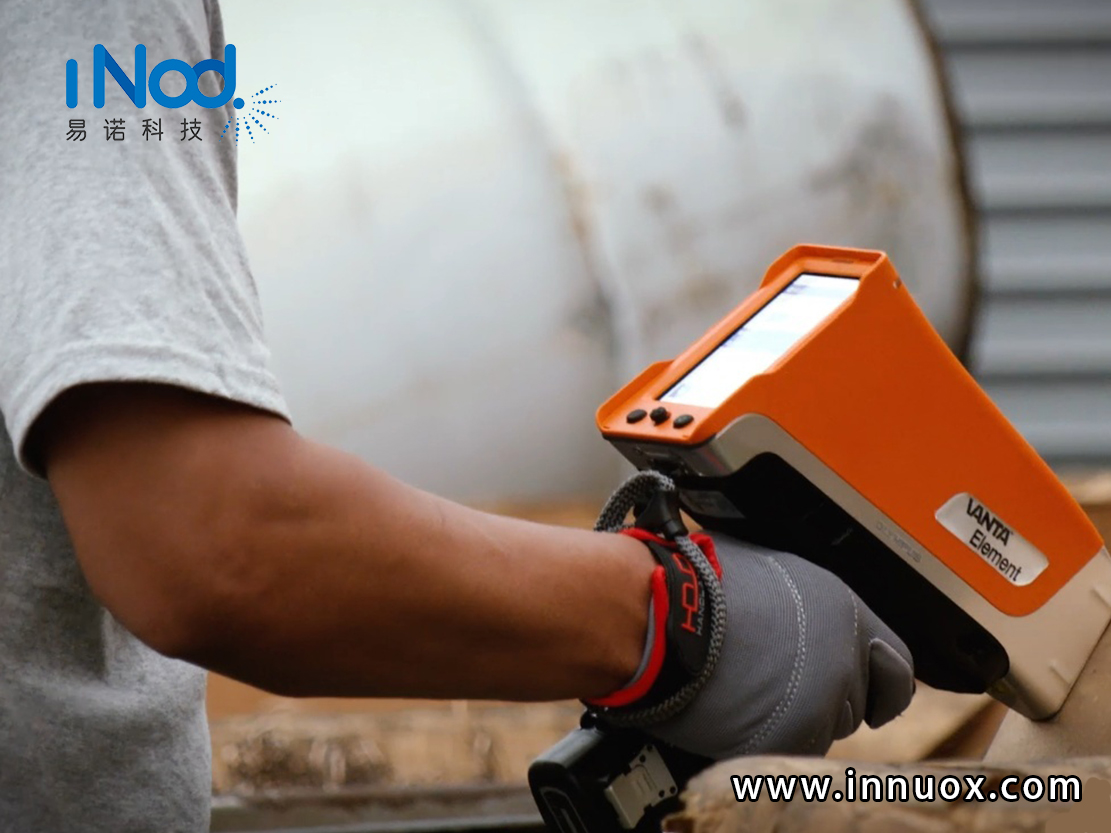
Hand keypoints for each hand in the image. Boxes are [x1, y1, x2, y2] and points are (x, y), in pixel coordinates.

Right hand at [590, 530, 914, 758]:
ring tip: (746, 687)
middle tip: (776, 676)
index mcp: (845, 611)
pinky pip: (785, 750)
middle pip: (856, 700)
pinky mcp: (786, 740)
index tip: (869, 684)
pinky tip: (733, 709)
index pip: (899, 664)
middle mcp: (844, 660)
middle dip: (825, 694)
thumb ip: (810, 598)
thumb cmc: (696, 581)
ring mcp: (817, 705)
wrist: (657, 614)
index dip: (880, 676)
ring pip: (822, 728)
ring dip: (795, 716)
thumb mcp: (770, 566)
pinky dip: (762, 737)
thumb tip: (809, 609)